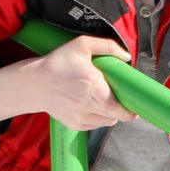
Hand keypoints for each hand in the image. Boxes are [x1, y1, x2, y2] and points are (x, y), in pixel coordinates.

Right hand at [0, 35, 134, 130]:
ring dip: (112, 113)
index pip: (117, 107)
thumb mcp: (81, 45)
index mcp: (91, 84)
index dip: (130, 109)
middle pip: (116, 116)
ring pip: (108, 121)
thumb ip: (107, 46)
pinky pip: (96, 125)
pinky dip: (100, 117)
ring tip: (105, 100)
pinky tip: (93, 105)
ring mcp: (80, 117)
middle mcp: (86, 104)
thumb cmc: (58, 64)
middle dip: (123, 109)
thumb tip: (127, 56)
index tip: (136, 104)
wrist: (33, 84)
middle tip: (123, 99)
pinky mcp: (75, 125)